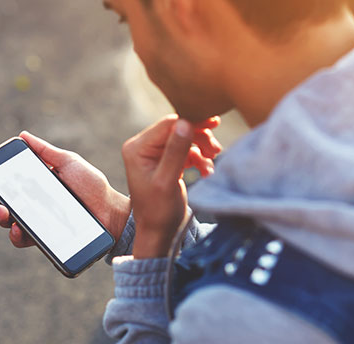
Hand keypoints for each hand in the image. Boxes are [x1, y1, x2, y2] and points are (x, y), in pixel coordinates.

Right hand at [0, 131, 131, 247]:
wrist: (111, 211)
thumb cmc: (92, 186)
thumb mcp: (69, 163)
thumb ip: (47, 151)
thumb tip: (22, 136)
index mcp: (37, 187)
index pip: (9, 185)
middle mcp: (34, 205)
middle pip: (4, 203)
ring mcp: (39, 223)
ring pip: (10, 223)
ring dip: (1, 218)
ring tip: (5, 212)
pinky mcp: (46, 240)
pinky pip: (25, 240)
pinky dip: (17, 236)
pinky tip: (18, 229)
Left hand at [121, 115, 221, 258]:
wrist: (158, 232)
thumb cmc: (158, 211)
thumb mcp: (167, 181)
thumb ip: (176, 152)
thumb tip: (185, 123)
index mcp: (137, 148)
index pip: (168, 124)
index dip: (192, 121)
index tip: (214, 123)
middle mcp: (143, 147)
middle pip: (177, 129)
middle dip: (199, 137)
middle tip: (216, 149)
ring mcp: (155, 154)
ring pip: (185, 138)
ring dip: (202, 147)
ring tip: (213, 159)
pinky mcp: (166, 161)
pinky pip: (187, 151)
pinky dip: (199, 158)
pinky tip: (206, 170)